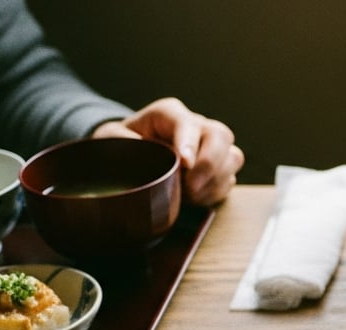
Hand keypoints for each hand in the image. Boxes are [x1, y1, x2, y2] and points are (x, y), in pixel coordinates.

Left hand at [93, 97, 243, 205]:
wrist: (128, 156)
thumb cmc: (120, 145)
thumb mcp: (112, 140)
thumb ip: (124, 144)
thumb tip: (141, 162)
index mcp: (169, 114)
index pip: (187, 123)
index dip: (189, 142)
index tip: (184, 163)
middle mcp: (196, 126)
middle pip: (220, 136)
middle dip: (209, 164)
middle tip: (190, 187)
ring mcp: (211, 147)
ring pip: (233, 157)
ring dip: (214, 181)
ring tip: (189, 195)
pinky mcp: (218, 168)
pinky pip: (229, 180)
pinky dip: (215, 193)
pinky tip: (194, 199)